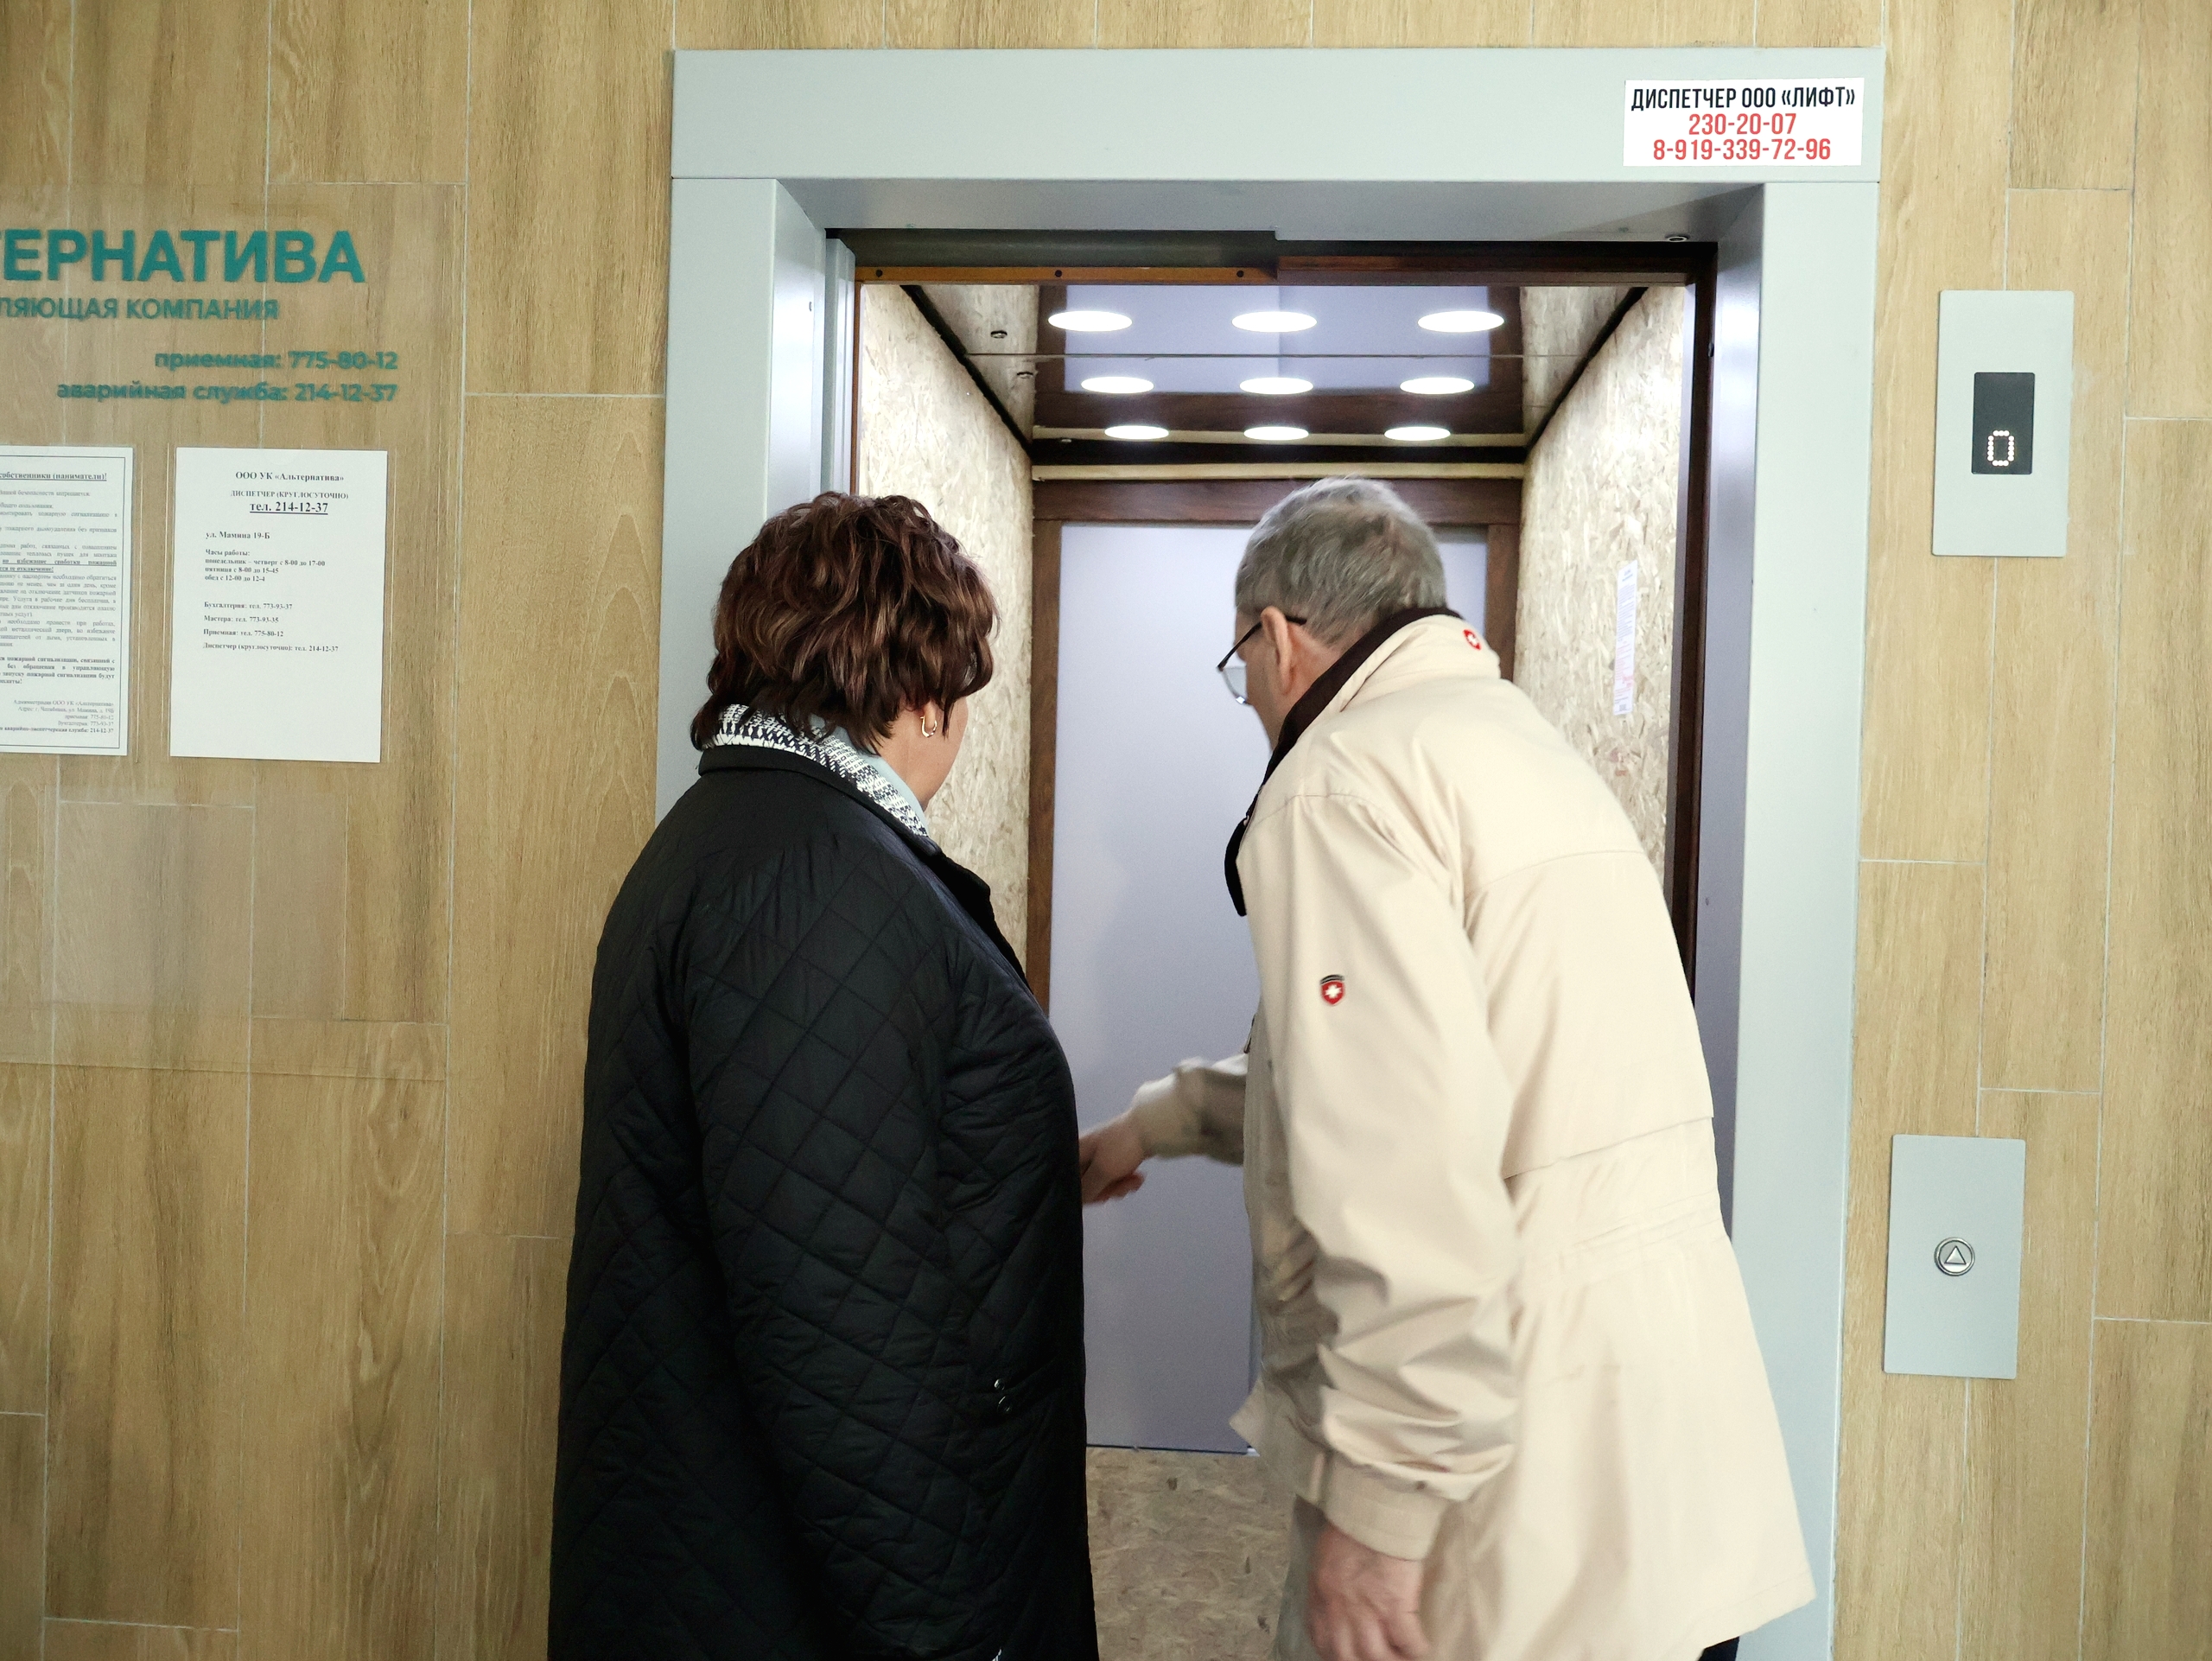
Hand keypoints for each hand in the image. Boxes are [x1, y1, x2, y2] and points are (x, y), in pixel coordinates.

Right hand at [1078, 1114, 1146, 1203]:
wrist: (1150, 1126)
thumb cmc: (1121, 1147)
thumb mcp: (1102, 1171)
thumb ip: (1087, 1189)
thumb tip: (1079, 1200)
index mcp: (1075, 1151)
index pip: (1070, 1180)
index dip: (1084, 1193)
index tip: (1102, 1197)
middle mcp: (1083, 1152)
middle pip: (1087, 1183)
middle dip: (1107, 1190)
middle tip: (1121, 1190)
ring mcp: (1099, 1154)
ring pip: (1103, 1181)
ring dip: (1119, 1186)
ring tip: (1134, 1183)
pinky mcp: (1114, 1156)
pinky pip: (1114, 1175)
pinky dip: (1125, 1180)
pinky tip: (1137, 1180)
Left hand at [1307, 1520, 1428, 1660]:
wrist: (1375, 1505)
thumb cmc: (1353, 1526)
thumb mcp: (1327, 1558)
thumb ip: (1330, 1587)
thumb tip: (1338, 1605)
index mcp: (1321, 1596)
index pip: (1323, 1641)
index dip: (1336, 1656)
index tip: (1350, 1657)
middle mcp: (1339, 1609)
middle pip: (1347, 1657)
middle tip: (1382, 1658)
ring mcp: (1366, 1609)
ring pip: (1377, 1657)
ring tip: (1403, 1658)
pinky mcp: (1395, 1603)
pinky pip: (1408, 1641)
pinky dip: (1417, 1649)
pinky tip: (1423, 1647)